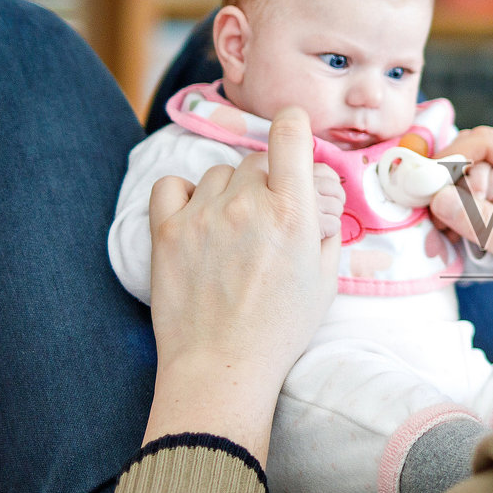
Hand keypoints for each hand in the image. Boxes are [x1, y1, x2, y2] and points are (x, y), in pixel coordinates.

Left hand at [142, 107, 343, 459]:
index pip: (290, 131)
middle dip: (268, 180)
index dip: (294, 126)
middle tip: (272, 218)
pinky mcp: (166, 231)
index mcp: (292, 212)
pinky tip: (198, 218)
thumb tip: (318, 194)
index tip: (294, 138)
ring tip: (235, 231)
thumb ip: (326, 227)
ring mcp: (202, 215)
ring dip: (230, 192)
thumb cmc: (279, 329)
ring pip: (219, 173)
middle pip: (256, 160)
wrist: (222, 366)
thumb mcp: (325, 279)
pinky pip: (173, 185)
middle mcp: (246, 204)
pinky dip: (186, 194)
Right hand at [428, 127, 492, 360]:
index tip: (423, 186)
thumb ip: (479, 222)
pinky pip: (489, 210)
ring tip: (450, 245)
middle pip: (478, 166)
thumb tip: (435, 197)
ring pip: (478, 190)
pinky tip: (469, 251)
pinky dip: (475, 228)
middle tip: (438, 230)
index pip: (487, 141)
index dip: (451, 158)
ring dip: (461, 216)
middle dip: (454, 196)